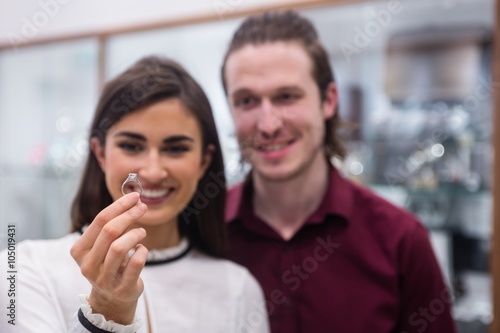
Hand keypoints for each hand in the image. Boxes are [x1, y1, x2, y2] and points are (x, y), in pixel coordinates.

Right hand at [70, 192, 147, 323]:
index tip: (134, 196)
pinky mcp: (121, 288)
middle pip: (109, 231)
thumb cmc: (110, 263)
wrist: (113, 298)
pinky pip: (135, 263)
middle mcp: (88, 265)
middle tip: (142, 207)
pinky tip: (141, 250)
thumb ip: (114, 225)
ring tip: (141, 232)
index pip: (99, 221)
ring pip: (119, 247)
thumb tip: (133, 199)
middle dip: (129, 215)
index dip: (119, 206)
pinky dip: (142, 252)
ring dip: (135, 234)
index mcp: (80, 251)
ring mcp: (104, 279)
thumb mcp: (105, 245)